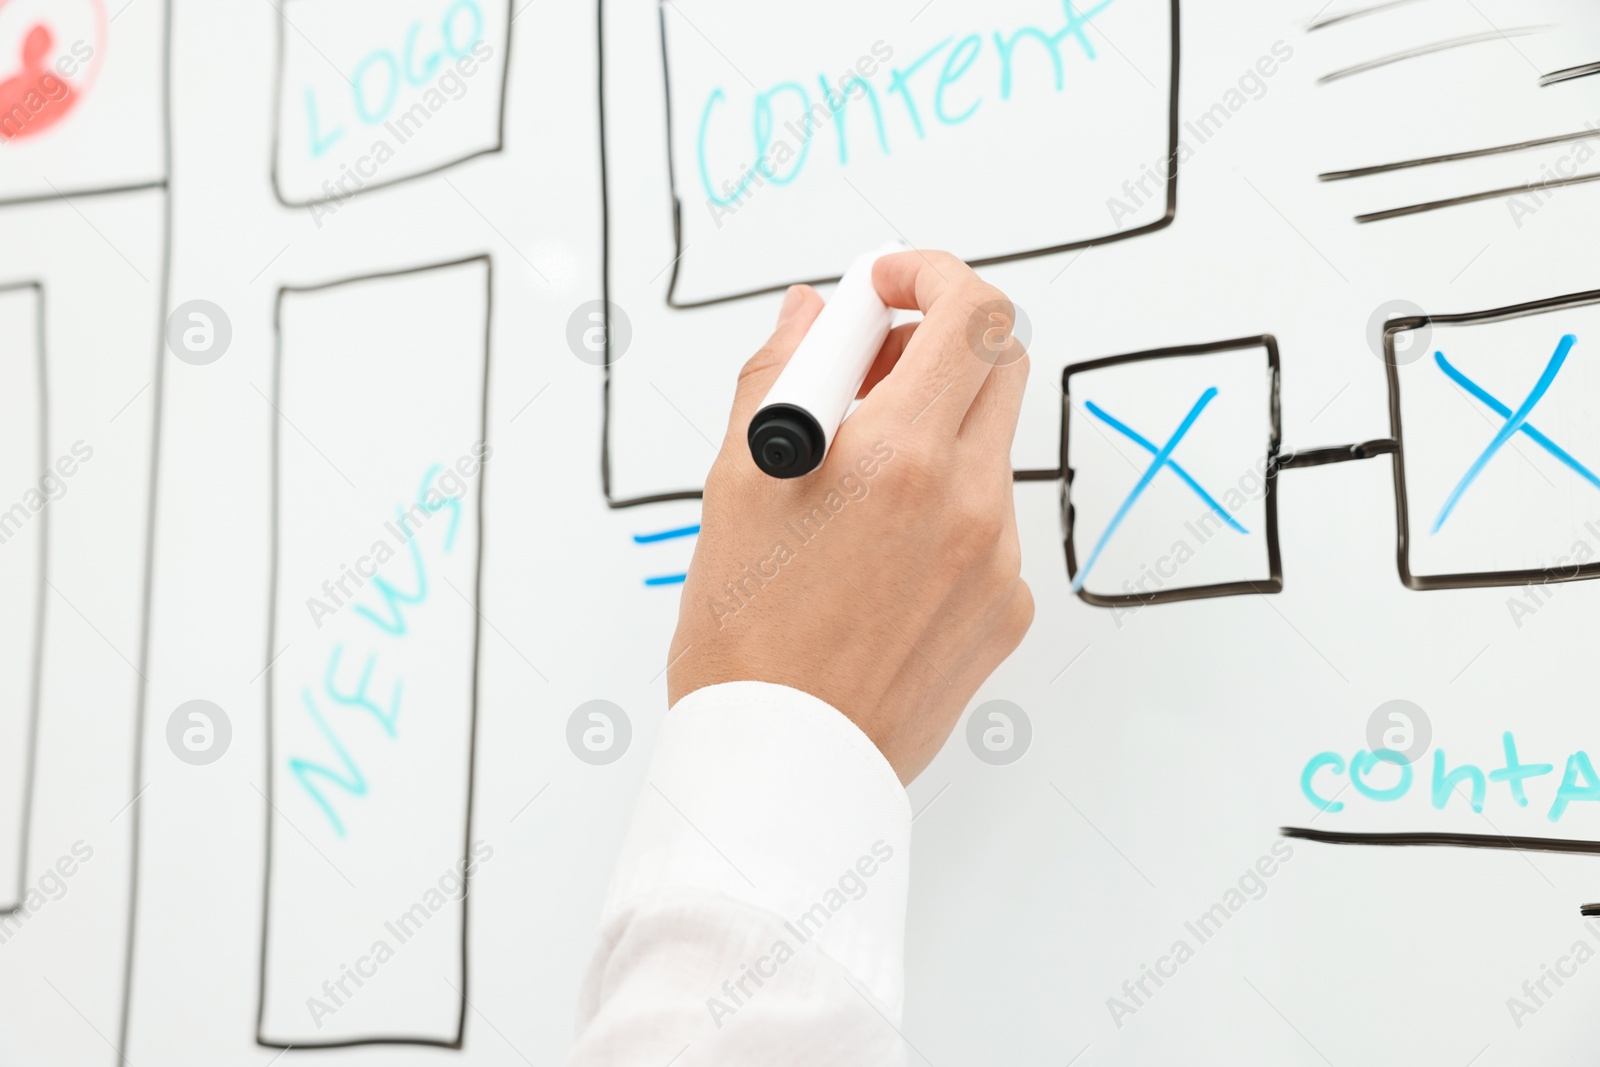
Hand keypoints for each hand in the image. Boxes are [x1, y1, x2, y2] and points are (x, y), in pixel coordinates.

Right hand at [666, 250, 1033, 783]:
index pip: (968, 312)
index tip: (888, 285)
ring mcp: (998, 559)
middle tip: (869, 369)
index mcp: (898, 457)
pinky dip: (943, 506)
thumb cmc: (746, 641)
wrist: (784, 765)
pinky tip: (879, 555)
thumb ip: (781, 374)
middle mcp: (968, 501)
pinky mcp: (1007, 609)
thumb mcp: (736, 487)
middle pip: (1000, 362)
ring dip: (935, 430)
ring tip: (856, 481)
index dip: (929, 274)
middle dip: (938, 341)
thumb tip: (811, 314)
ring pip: (989, 445)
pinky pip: (991, 522)